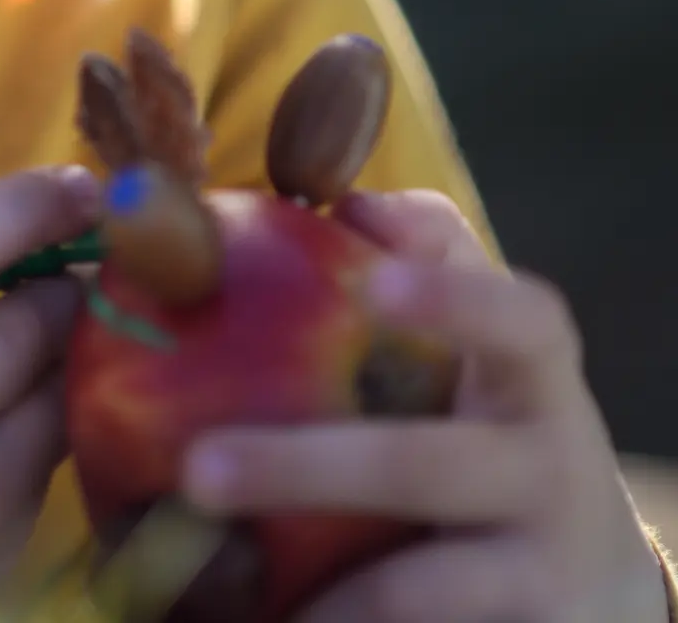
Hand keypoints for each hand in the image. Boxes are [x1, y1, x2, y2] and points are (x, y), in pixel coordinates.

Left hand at [179, 189, 668, 622]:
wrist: (588, 569)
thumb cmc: (493, 415)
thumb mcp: (482, 339)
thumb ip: (430, 257)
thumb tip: (350, 203)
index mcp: (534, 375)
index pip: (520, 323)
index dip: (455, 298)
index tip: (376, 280)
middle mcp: (547, 469)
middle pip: (427, 468)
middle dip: (307, 471)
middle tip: (199, 471)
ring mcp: (538, 565)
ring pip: (423, 588)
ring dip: (326, 597)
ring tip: (229, 601)